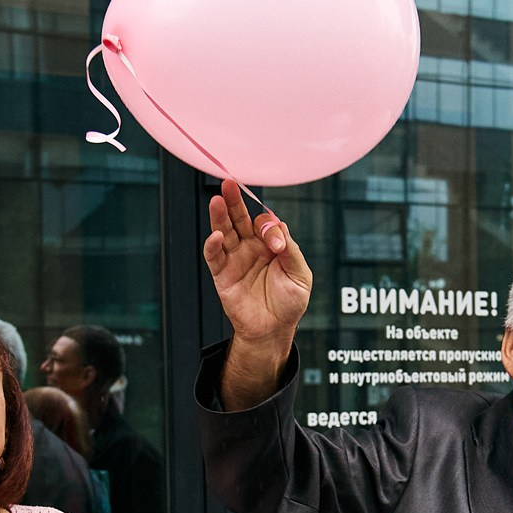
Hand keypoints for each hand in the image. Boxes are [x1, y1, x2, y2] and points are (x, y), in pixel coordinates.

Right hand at [203, 180, 310, 349]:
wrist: (274, 330)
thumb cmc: (289, 303)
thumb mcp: (300, 274)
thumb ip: (290, 249)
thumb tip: (277, 229)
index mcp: (271, 244)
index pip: (266, 222)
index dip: (269, 227)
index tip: (275, 245)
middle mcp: (251, 247)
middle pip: (240, 218)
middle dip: (235, 201)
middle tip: (229, 182)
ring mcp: (235, 259)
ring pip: (224, 231)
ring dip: (219, 216)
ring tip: (217, 201)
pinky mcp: (223, 275)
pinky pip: (214, 257)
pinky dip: (212, 245)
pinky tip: (215, 235)